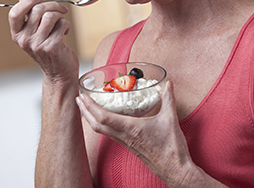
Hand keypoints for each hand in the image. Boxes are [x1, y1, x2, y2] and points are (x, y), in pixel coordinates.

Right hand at [9, 0, 78, 82]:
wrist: (59, 74)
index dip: (28, 1)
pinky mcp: (52, 46)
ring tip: (62, 23)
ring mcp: (38, 44)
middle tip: (60, 10)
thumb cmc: (48, 50)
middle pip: (37, 9)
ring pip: (50, 16)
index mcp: (17, 35)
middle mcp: (25, 40)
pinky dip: (67, 25)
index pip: (15, 13)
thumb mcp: (34, 32)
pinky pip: (62, 24)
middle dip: (52, 6)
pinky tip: (65, 32)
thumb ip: (28, 12)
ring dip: (60, 16)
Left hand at [76, 81, 193, 186]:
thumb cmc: (171, 148)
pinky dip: (102, 124)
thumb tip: (169, 83)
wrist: (175, 170)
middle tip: (78, 99)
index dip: (91, 107)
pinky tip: (105, 118)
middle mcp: (125, 136)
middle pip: (97, 125)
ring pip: (102, 131)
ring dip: (91, 118)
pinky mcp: (130, 145)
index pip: (104, 118)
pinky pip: (110, 134)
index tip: (83, 97)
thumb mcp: (170, 119)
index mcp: (132, 129)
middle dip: (85, 111)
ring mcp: (126, 142)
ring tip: (87, 107)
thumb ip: (168, 99)